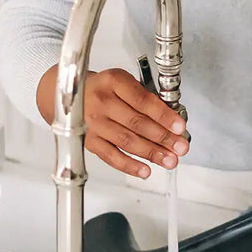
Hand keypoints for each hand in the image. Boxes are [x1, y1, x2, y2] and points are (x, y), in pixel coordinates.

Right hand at [36, 65, 188, 178]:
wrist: (71, 92)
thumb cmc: (105, 88)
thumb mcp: (125, 82)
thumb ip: (146, 98)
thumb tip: (172, 123)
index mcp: (113, 81)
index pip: (143, 101)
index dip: (163, 115)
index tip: (179, 127)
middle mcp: (100, 101)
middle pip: (136, 123)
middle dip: (162, 138)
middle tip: (180, 147)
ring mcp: (92, 122)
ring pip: (126, 141)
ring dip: (151, 153)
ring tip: (169, 160)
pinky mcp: (88, 139)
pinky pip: (110, 156)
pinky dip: (129, 165)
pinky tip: (145, 170)